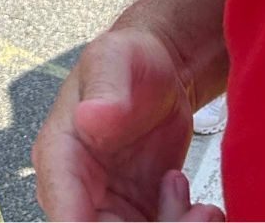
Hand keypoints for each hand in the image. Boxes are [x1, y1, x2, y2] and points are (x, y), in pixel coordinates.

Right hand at [33, 28, 221, 220]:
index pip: (66, 216)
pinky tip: (202, 209)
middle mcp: (76, 190)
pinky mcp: (137, 219)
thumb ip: (107, 89)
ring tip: (205, 209)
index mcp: (60, 155)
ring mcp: (106, 209)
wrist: (158, 71)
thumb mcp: (115, 60)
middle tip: (197, 214)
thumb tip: (90, 119)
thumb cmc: (129, 58)